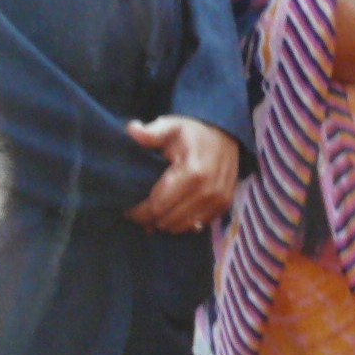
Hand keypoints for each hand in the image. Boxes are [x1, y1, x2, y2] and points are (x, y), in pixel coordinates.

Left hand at [123, 117, 240, 233]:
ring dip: (167, 222)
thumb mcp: (171, 126)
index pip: (158, 207)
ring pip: (182, 227)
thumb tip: (132, 129)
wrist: (226, 134)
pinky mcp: (224, 205)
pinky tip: (175, 211)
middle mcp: (209, 190)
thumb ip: (151, 132)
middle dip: (150, 219)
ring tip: (156, 212)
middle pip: (168, 221)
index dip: (139, 212)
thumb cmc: (193, 132)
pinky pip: (198, 226)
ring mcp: (219, 199)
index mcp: (193, 173)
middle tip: (140, 211)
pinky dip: (184, 222)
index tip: (128, 209)